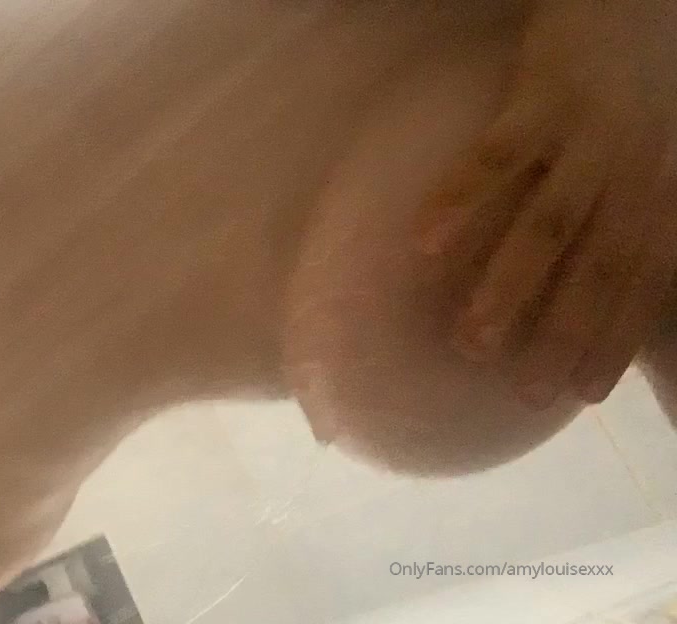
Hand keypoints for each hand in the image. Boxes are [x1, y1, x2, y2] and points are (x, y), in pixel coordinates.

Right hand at [415, 0, 676, 408]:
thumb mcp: (652, 144)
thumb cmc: (640, 71)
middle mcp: (630, 169)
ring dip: (511, 287)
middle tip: (524, 392)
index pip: (638, 279)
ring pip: (550, 224)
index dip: (611, 339)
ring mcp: (586, 136)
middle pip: (597, 266)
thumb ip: (626, 201)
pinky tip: (426, 244)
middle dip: (564, 334)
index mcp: (656, 184)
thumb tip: (585, 269)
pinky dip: (461, 201)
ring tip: (470, 342)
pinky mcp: (541, 97)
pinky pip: (498, 157)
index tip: (579, 395)